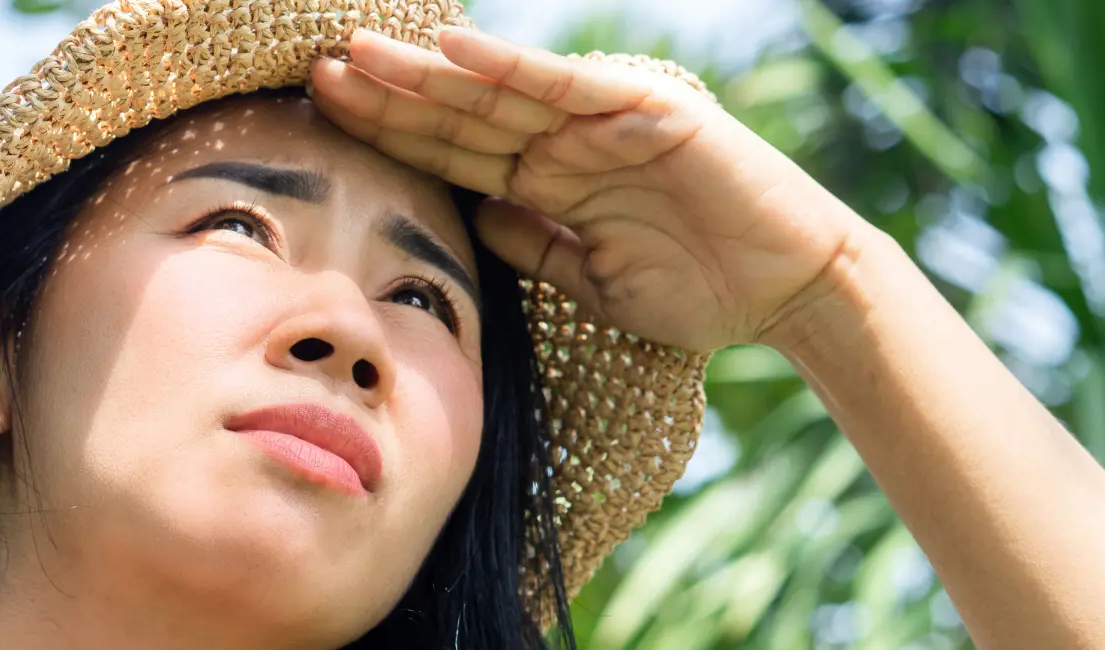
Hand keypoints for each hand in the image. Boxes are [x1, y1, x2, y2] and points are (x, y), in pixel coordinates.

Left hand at [308, 27, 876, 351]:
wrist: (789, 290)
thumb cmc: (699, 293)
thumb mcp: (589, 280)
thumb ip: (531, 246)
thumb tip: (471, 221)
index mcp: (545, 184)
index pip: (451, 154)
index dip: (390, 137)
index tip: (325, 120)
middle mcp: (564, 145)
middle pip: (459, 115)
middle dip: (388, 96)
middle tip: (315, 73)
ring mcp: (601, 123)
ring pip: (499, 91)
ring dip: (429, 73)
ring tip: (358, 53)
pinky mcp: (645, 111)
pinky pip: (566, 85)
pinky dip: (514, 66)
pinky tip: (455, 49)